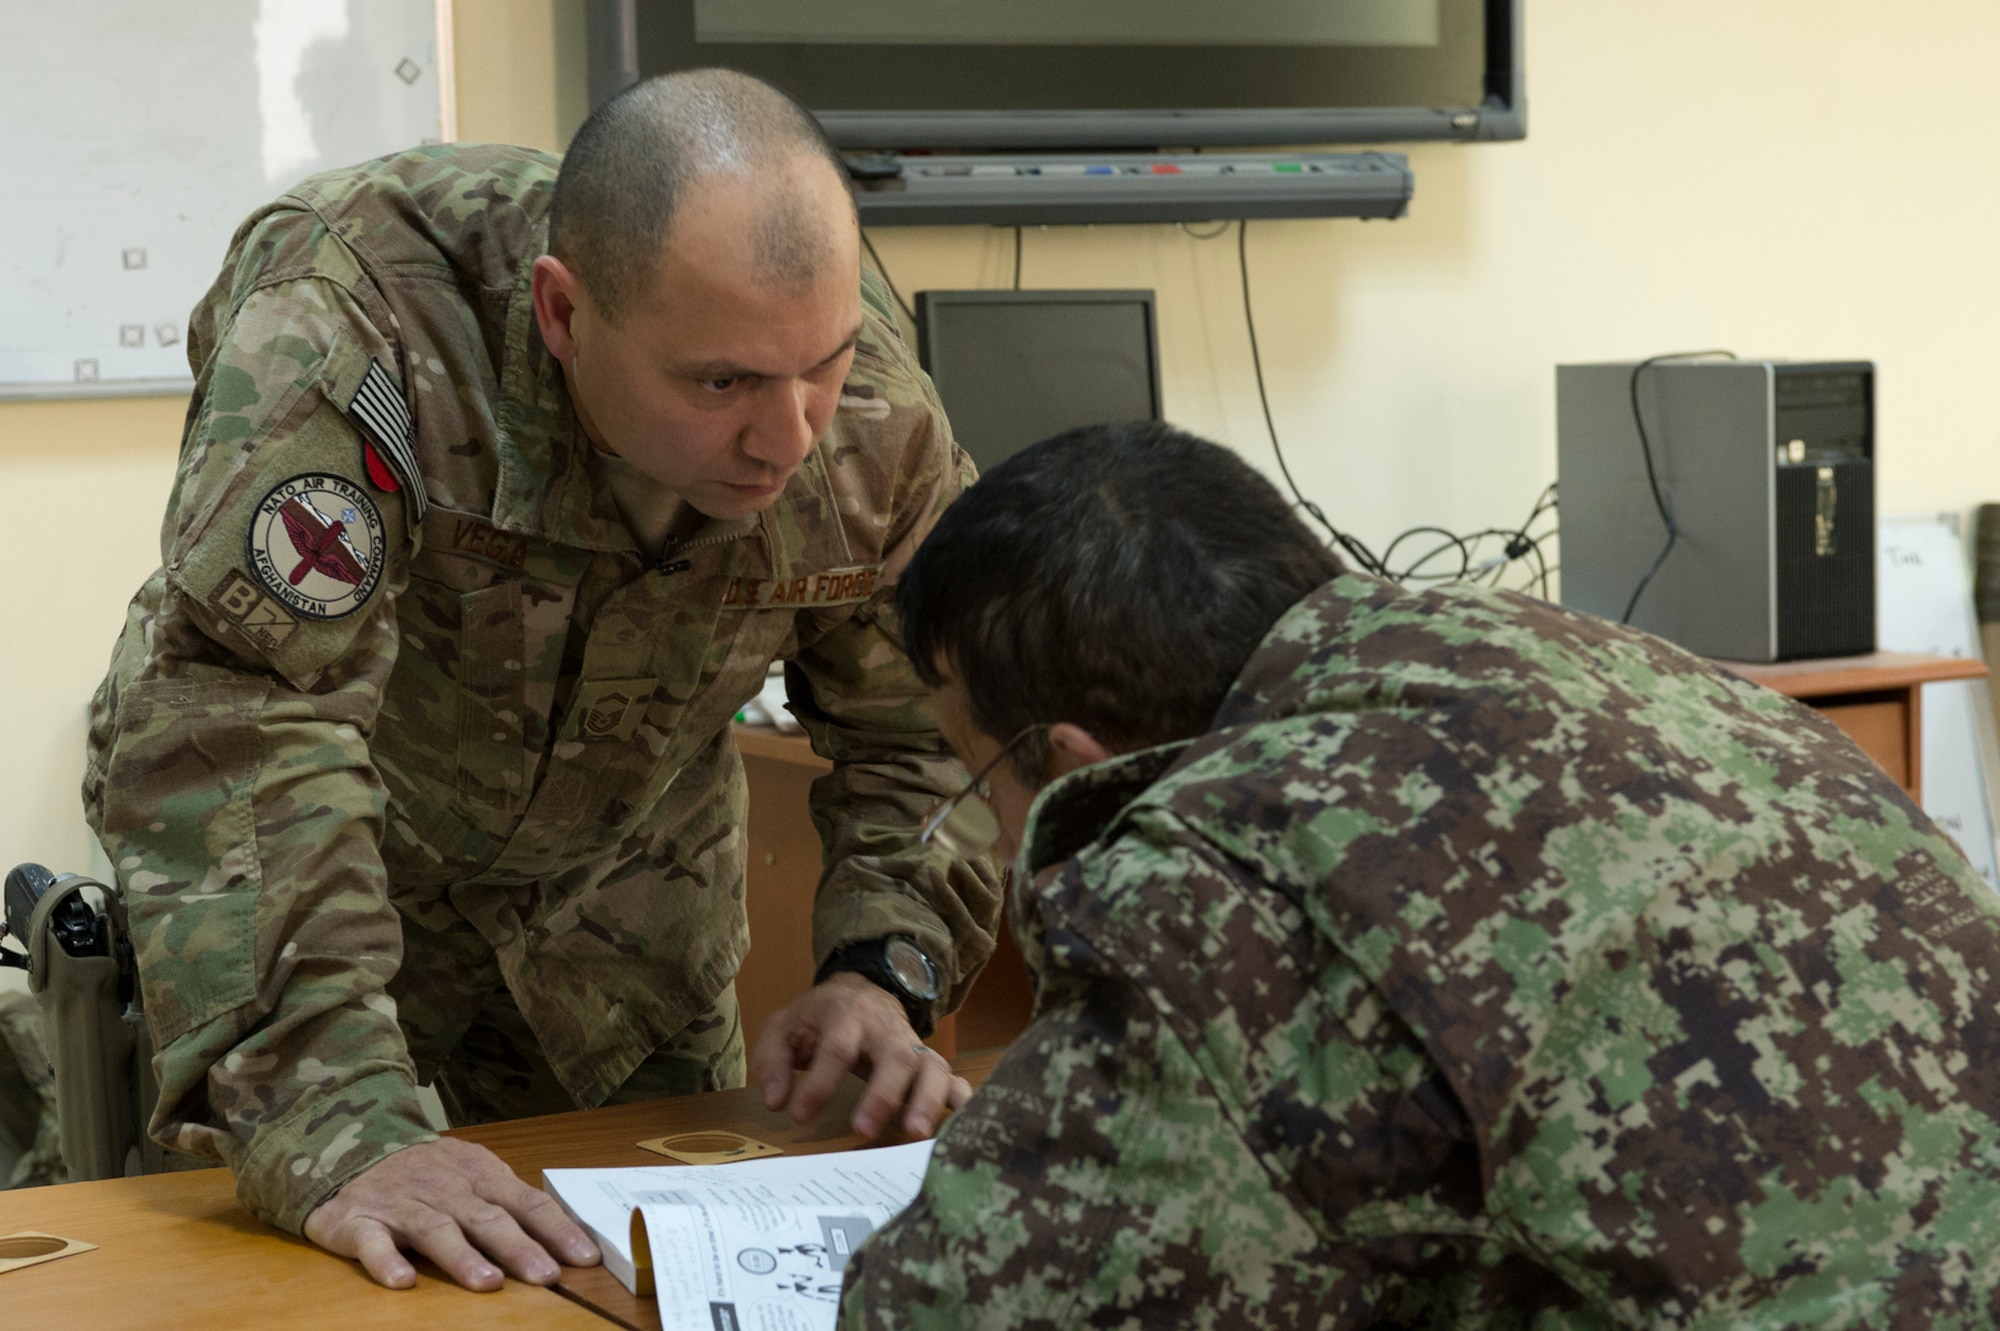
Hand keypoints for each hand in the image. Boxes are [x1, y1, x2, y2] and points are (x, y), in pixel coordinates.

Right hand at [304, 1137, 599, 1290]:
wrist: (350, 1148)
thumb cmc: (426, 1172)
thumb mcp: (472, 1173)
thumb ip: (508, 1201)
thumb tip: (563, 1233)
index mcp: (480, 1175)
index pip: (526, 1202)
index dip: (556, 1229)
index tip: (584, 1257)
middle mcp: (445, 1190)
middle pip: (487, 1218)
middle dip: (519, 1247)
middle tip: (546, 1276)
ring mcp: (401, 1205)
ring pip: (436, 1230)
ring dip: (462, 1257)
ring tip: (488, 1282)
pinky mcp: (357, 1222)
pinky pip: (371, 1242)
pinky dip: (386, 1261)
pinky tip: (402, 1281)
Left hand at [750, 972, 971, 1138]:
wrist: (859, 992)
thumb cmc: (818, 1019)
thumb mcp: (783, 1028)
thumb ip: (773, 1061)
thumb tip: (776, 1101)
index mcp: (847, 1015)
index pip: (837, 1048)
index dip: (820, 1083)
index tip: (800, 1117)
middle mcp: (886, 1028)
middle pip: (895, 1056)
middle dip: (882, 1094)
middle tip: (863, 1130)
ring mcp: (913, 1044)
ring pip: (931, 1067)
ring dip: (927, 1100)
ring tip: (916, 1135)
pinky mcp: (929, 1062)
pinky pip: (953, 1077)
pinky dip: (961, 1099)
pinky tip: (961, 1122)